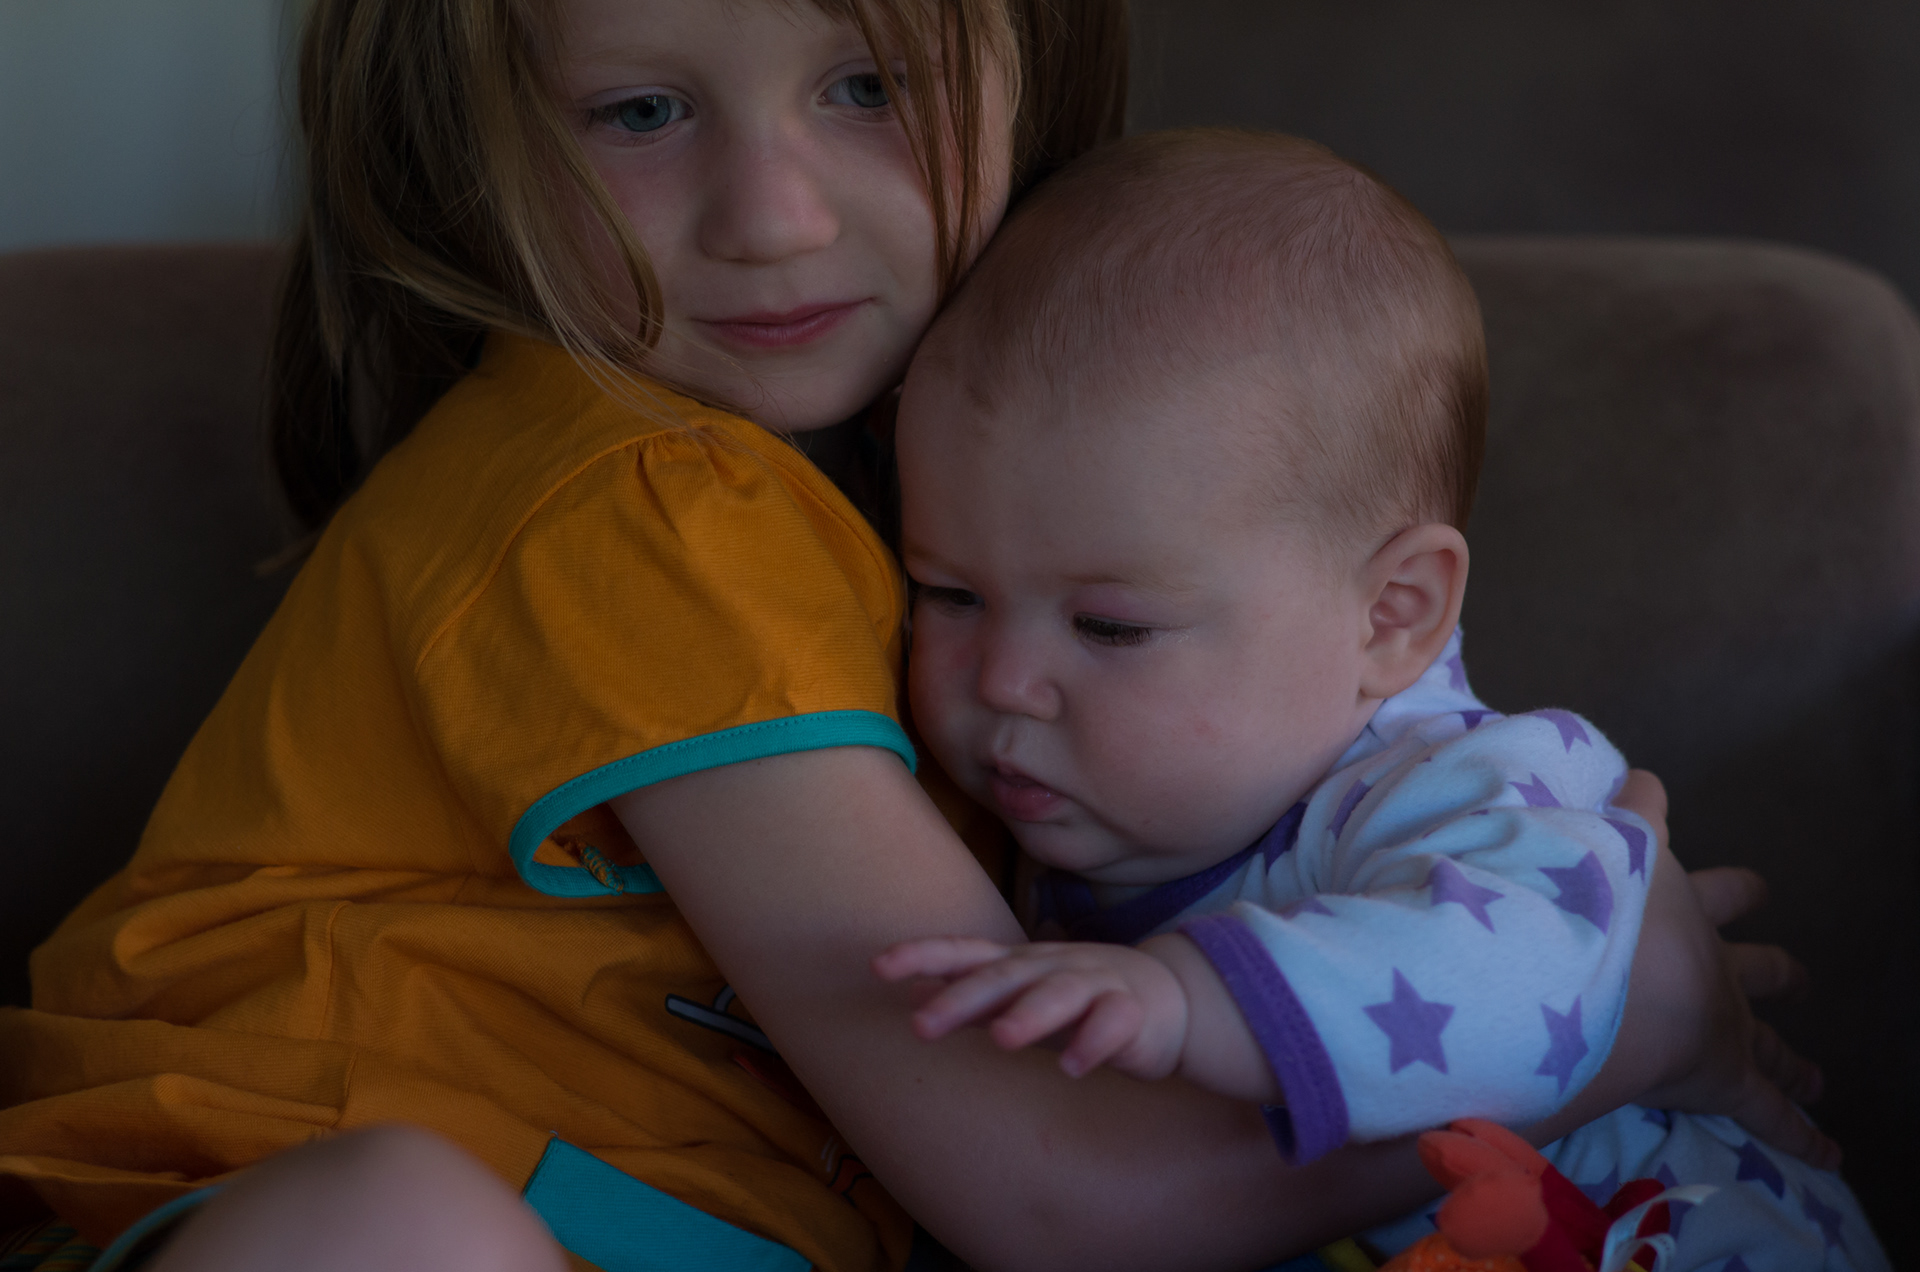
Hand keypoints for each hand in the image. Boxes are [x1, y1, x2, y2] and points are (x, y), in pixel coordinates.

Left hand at [874, 937, 1190, 1079]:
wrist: (1166, 997)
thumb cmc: (1078, 997)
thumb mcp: (1021, 994)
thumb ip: (973, 997)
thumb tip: (914, 995)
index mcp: (1020, 963)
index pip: (965, 953)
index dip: (923, 955)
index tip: (878, 967)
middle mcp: (1050, 967)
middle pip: (1003, 976)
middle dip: (962, 998)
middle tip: (922, 1025)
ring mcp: (1093, 984)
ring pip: (1059, 994)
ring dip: (1029, 1014)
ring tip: (1002, 1040)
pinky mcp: (1130, 1013)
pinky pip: (1112, 1025)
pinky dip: (1092, 1043)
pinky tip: (1073, 1068)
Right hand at [1600, 770, 1840, 1168]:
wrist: (1596, 961)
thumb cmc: (1588, 901)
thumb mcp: (1597, 846)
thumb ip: (1613, 818)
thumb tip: (1634, 778)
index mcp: (1680, 910)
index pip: (1715, 889)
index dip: (1733, 889)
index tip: (1755, 891)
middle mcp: (1712, 963)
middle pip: (1759, 967)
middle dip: (1777, 972)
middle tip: (1796, 977)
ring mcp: (1726, 1022)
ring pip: (1770, 1045)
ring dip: (1791, 1060)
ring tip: (1813, 1076)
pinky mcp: (1727, 1077)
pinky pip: (1771, 1113)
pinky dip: (1802, 1135)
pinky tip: (1829, 1155)